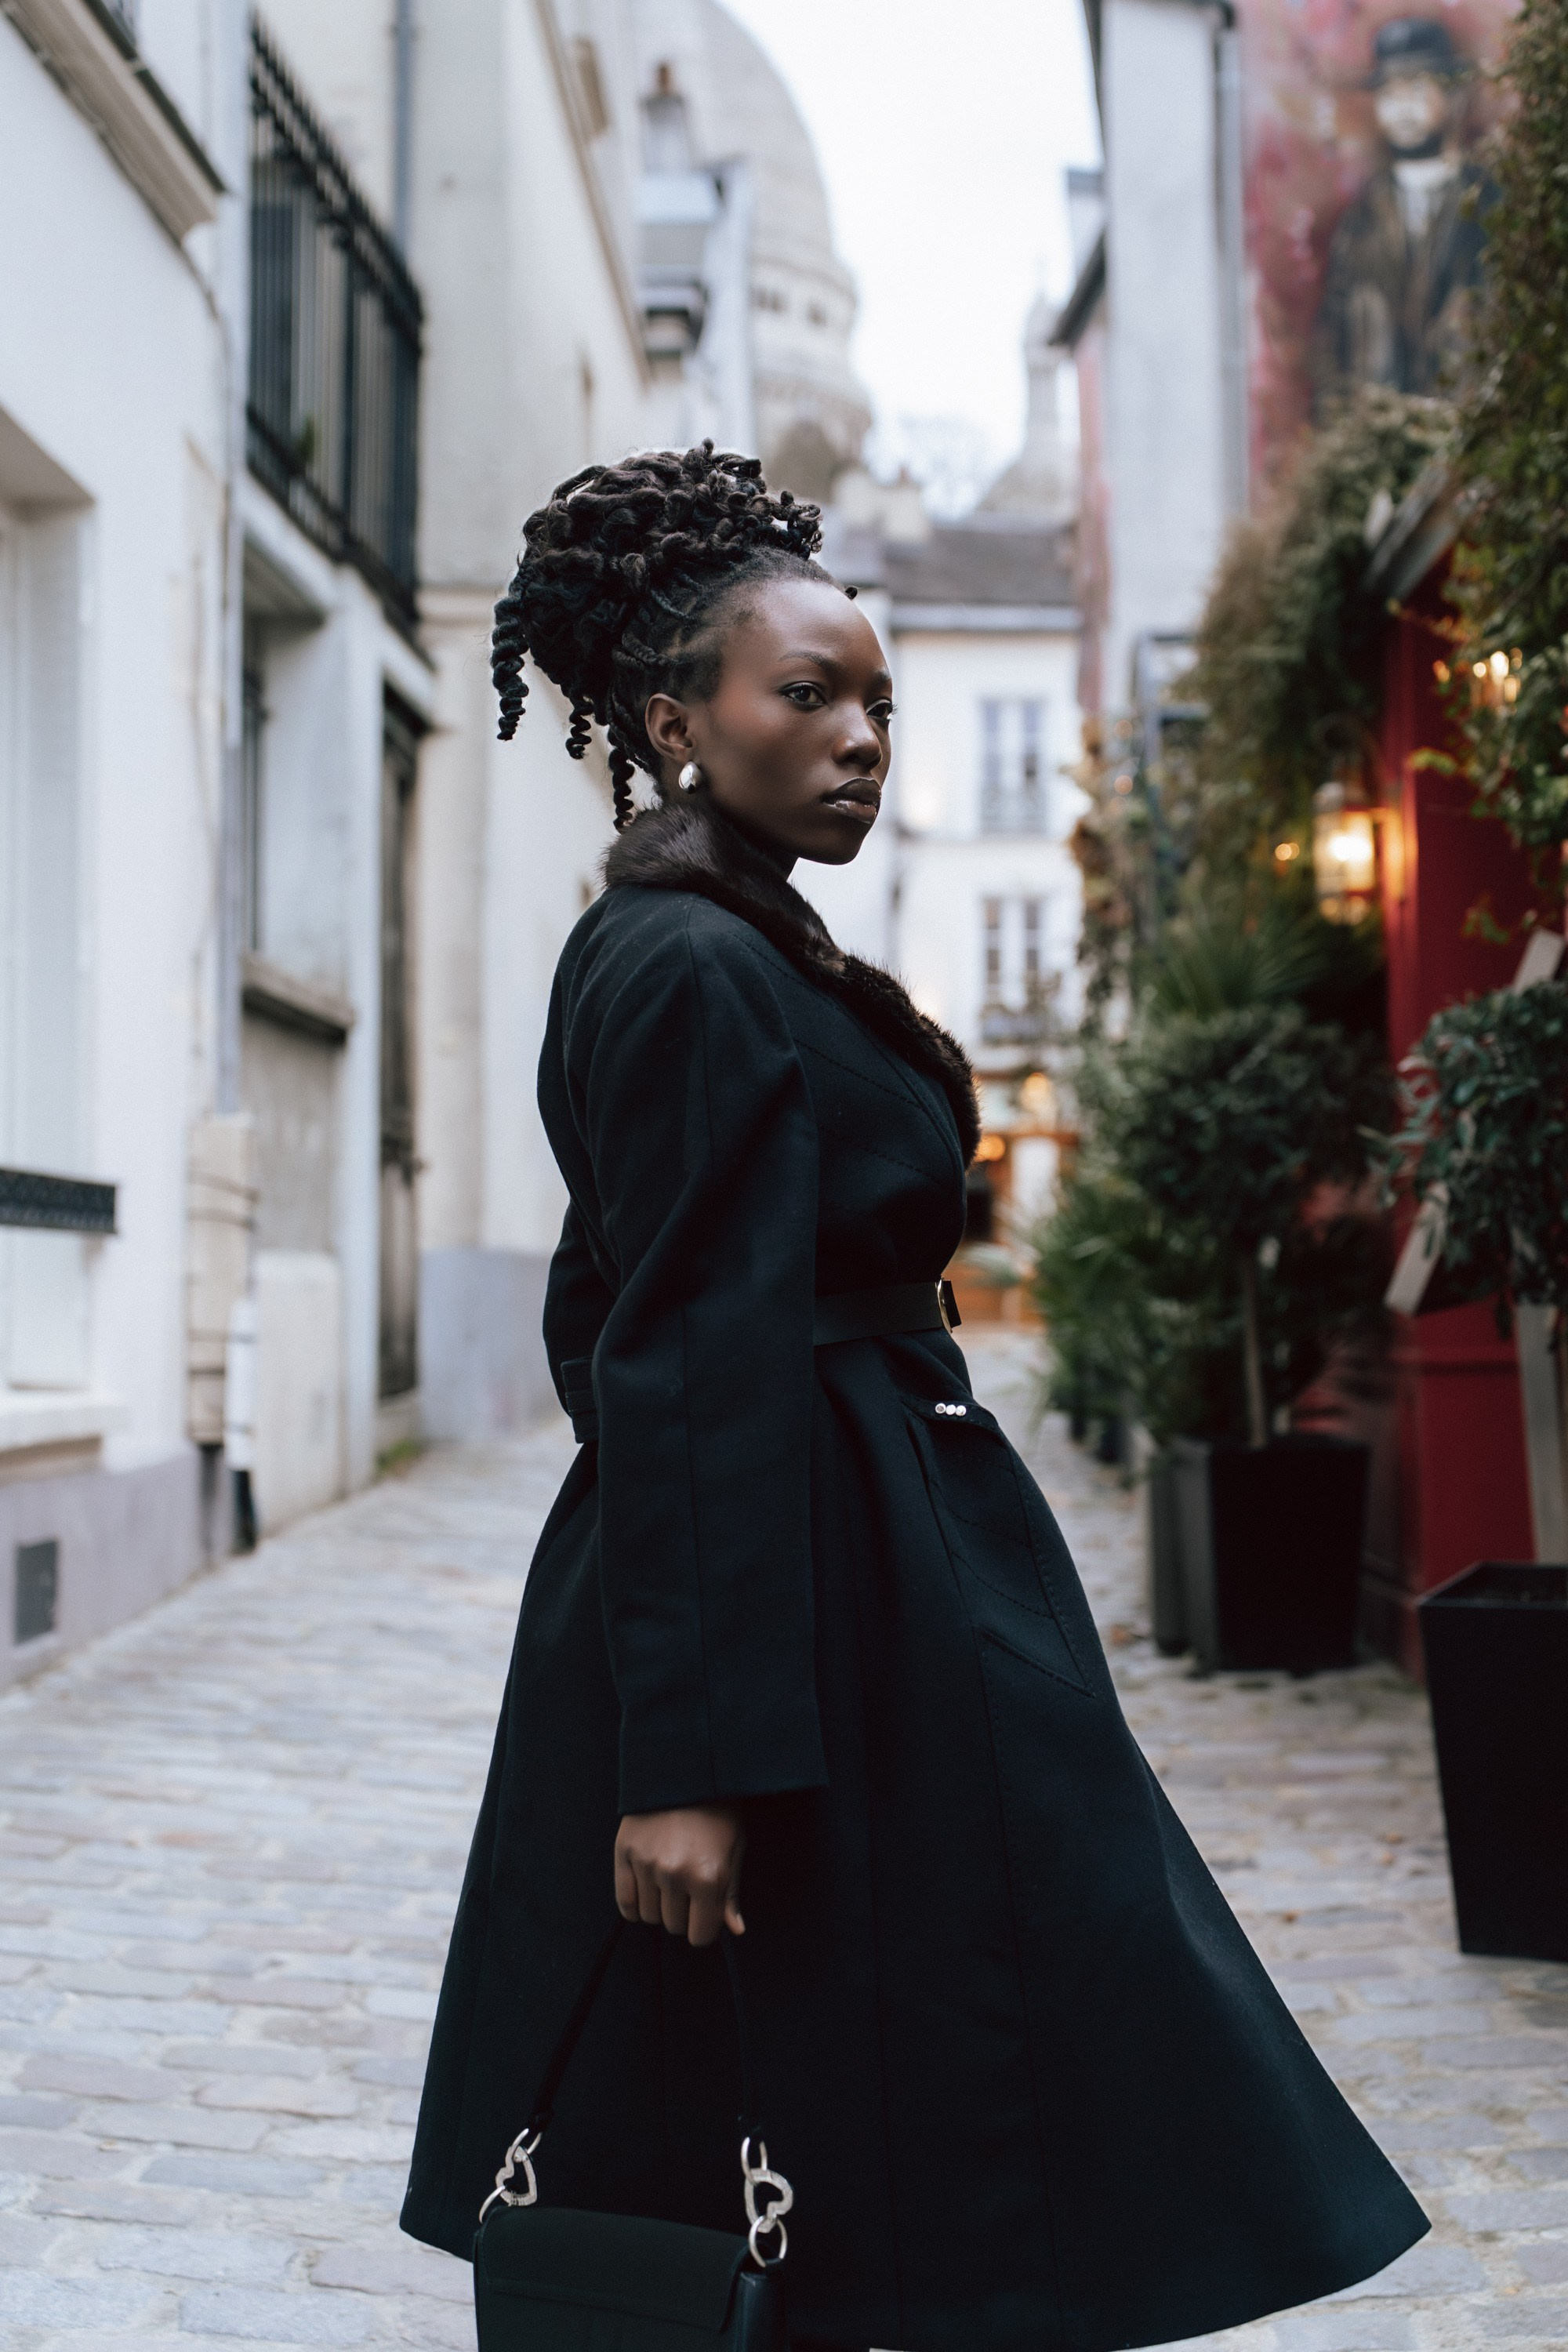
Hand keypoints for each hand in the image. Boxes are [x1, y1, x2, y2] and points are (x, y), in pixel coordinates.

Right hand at [614, 1805, 745, 1945]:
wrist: (686, 1770)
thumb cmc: (717, 1811)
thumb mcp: (734, 1849)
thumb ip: (730, 1894)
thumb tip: (734, 1930)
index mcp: (708, 1877)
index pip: (700, 1935)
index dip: (704, 1928)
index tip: (704, 1914)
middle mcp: (675, 1874)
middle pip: (673, 1926)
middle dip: (683, 1915)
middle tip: (688, 1889)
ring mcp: (646, 1864)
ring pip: (649, 1916)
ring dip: (660, 1907)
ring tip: (668, 1882)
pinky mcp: (624, 1852)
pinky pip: (624, 1901)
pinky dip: (634, 1905)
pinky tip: (646, 1891)